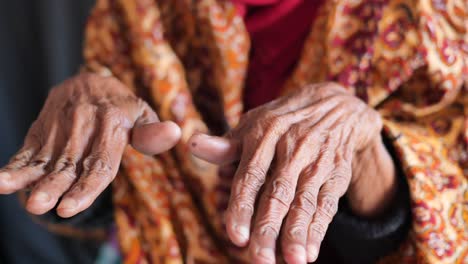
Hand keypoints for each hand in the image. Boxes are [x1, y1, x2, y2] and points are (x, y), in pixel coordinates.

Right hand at [0, 73, 180, 217]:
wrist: (89, 80)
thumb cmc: (122, 106)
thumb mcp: (141, 113)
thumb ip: (153, 131)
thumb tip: (175, 134)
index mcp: (113, 122)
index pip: (100, 162)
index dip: (86, 187)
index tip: (70, 207)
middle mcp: (85, 123)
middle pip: (70, 163)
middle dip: (55, 186)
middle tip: (42, 207)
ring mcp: (61, 125)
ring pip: (47, 158)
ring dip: (31, 179)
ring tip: (19, 196)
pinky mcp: (43, 127)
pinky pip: (28, 147)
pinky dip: (15, 165)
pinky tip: (1, 181)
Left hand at [189, 83, 395, 262]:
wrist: (333, 106)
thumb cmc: (282, 121)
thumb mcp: (253, 125)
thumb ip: (226, 145)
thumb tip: (193, 146)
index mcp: (266, 134)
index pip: (250, 175)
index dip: (242, 206)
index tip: (235, 237)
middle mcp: (293, 147)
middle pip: (279, 193)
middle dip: (269, 228)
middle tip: (260, 260)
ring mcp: (317, 160)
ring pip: (306, 201)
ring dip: (299, 233)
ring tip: (293, 261)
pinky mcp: (336, 173)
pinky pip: (328, 203)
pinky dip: (319, 229)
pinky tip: (310, 253)